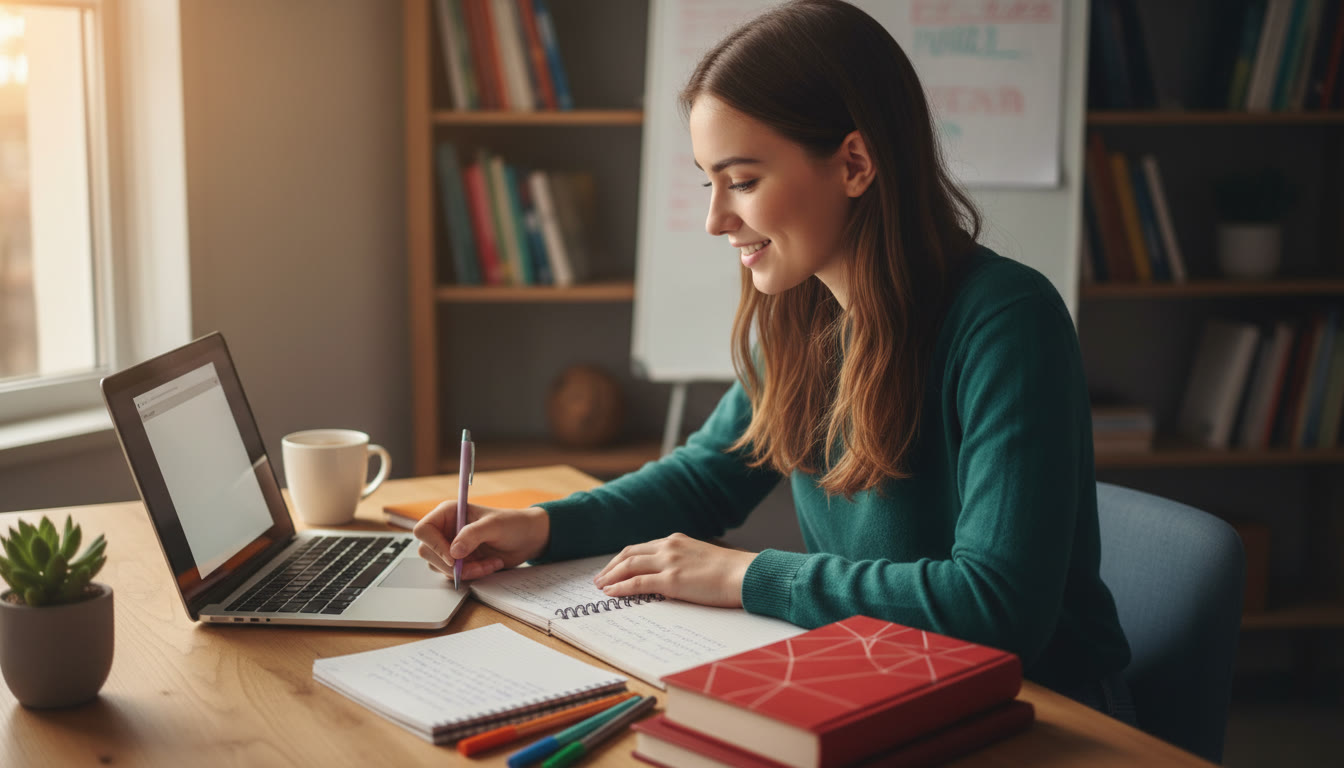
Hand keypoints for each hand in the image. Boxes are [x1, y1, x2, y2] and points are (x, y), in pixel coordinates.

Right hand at [414, 502, 548, 580]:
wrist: (528, 539)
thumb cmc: (513, 524)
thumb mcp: (494, 525)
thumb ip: (472, 535)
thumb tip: (453, 552)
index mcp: (448, 513)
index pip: (424, 530)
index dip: (434, 546)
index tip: (453, 558)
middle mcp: (445, 530)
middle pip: (427, 552)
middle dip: (452, 564)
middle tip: (476, 565)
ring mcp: (450, 547)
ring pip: (440, 567)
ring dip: (465, 571)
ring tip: (489, 563)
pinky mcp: (459, 562)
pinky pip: (454, 575)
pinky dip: (472, 575)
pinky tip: (489, 566)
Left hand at [592, 533, 756, 608]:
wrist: (745, 574)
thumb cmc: (730, 572)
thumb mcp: (702, 559)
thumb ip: (684, 562)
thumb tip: (673, 577)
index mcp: (676, 541)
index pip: (641, 547)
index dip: (623, 559)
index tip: (613, 568)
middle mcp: (669, 547)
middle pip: (629, 554)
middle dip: (611, 566)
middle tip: (599, 579)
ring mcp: (669, 562)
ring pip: (629, 566)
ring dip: (611, 577)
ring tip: (600, 587)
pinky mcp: (671, 580)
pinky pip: (637, 583)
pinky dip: (621, 587)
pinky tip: (611, 593)